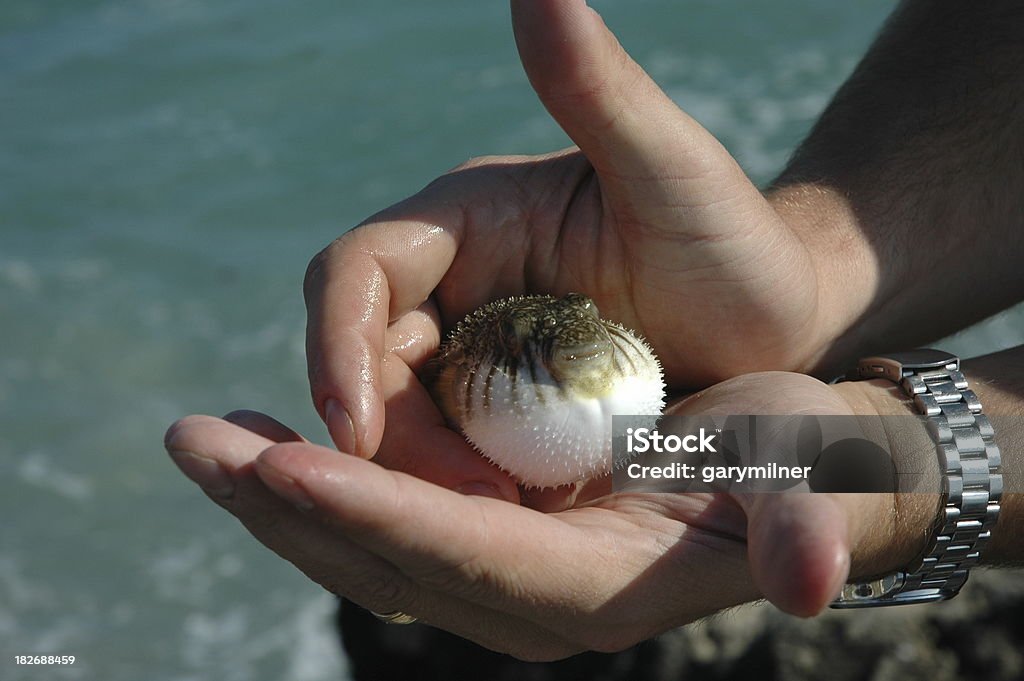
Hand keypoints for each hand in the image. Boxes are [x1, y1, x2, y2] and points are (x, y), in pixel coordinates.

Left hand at [164, 373, 934, 658]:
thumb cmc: (786, 460)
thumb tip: (813, 578)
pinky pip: (381, 521)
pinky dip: (318, 484)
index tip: (282, 461)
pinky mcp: (484, 543)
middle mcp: (529, 599)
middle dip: (287, 504)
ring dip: (280, 495)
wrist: (779, 475)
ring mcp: (498, 575)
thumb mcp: (801, 481)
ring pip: (365, 545)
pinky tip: (273, 441)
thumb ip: (802, 530)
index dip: (373, 512)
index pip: (461, 558)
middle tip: (196, 440)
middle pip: (385, 560)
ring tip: (207, 437)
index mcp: (591, 589)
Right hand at [306, 0, 864, 474]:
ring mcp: (472, 349)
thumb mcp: (674, 171)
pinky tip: (501, 516)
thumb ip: (600, 87)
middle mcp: (453, 282)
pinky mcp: (498, 406)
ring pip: (399, 413)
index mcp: (466, 219)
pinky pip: (446, 450)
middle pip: (365, 356)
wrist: (781, 320)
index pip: (361, 272)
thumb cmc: (734, 242)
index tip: (350, 427)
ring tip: (494, 510)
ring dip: (418, 470)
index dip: (338, 343)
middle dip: (382, 428)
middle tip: (459, 493)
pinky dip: (453, 485)